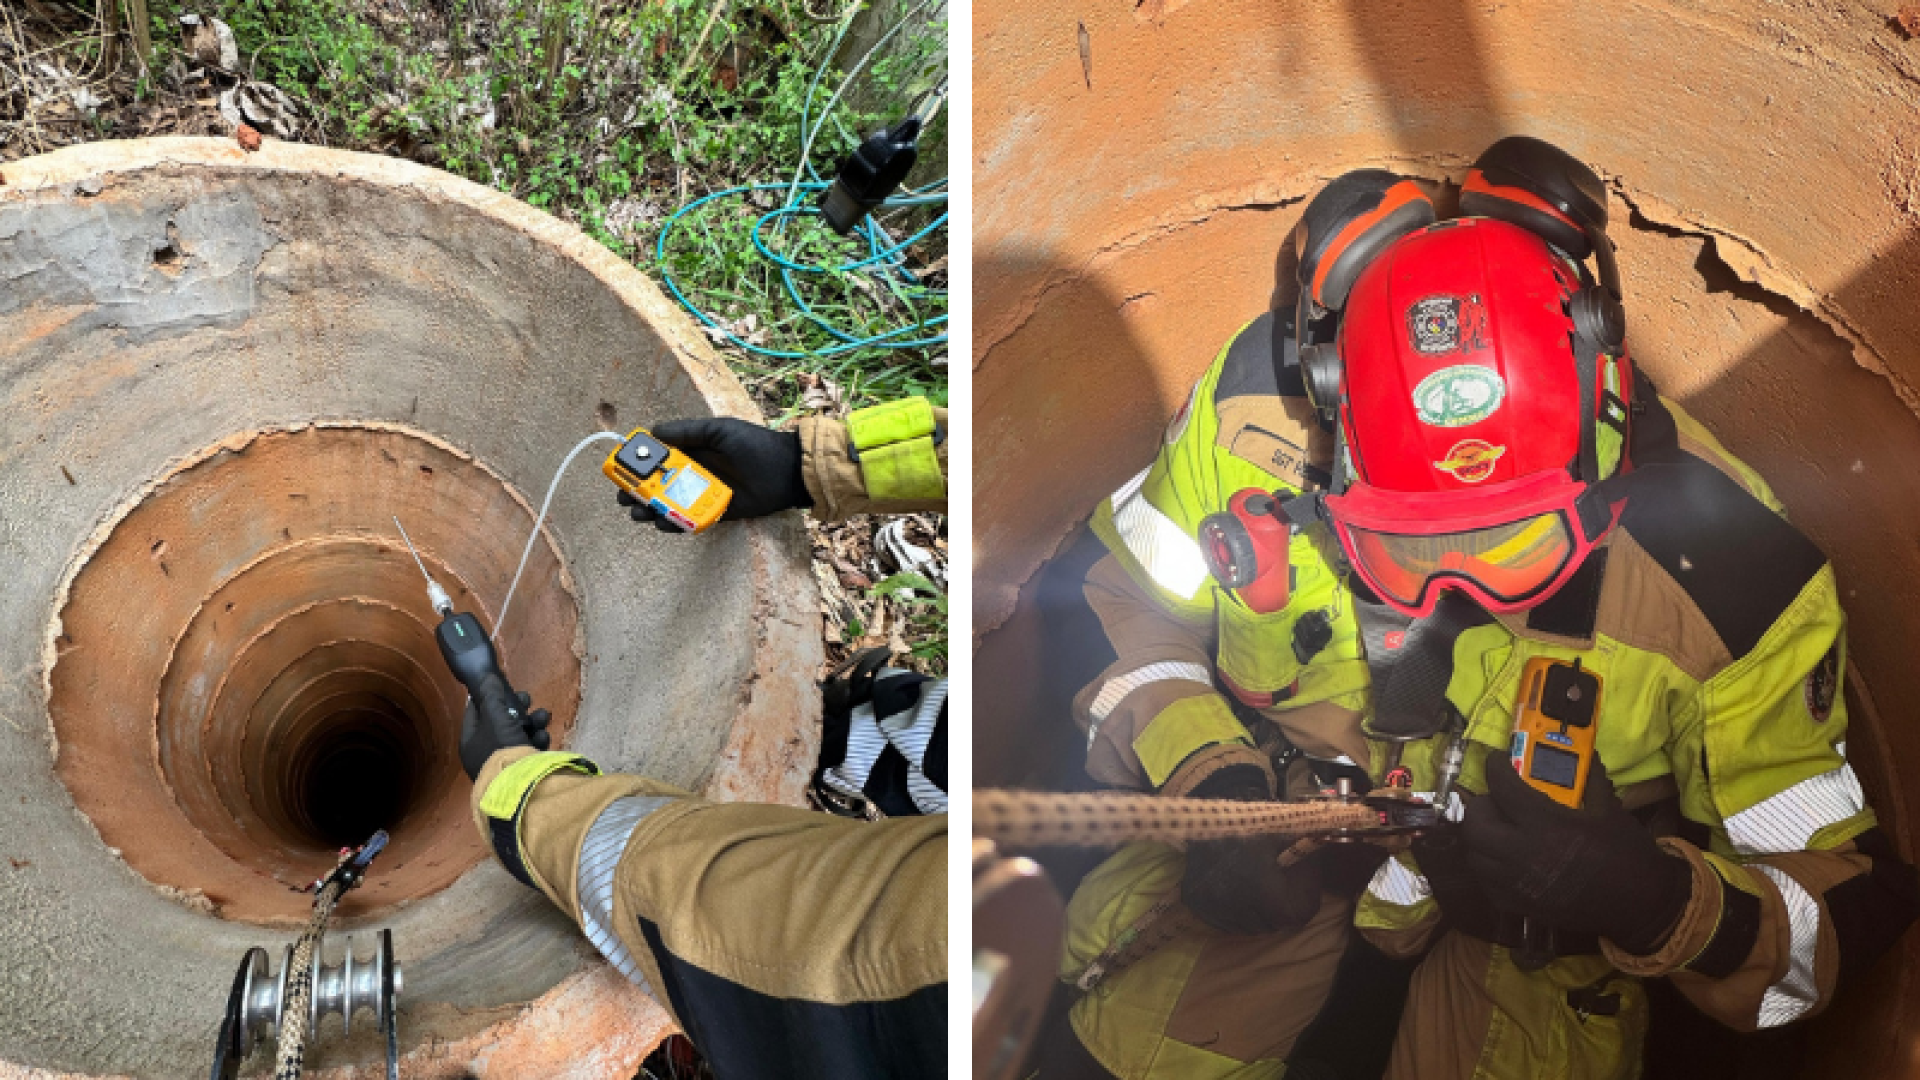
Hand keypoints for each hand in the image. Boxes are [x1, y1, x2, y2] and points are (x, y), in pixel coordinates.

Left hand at [459, 687, 551, 779]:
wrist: (521, 786)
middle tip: (528, 699)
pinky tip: (544, 738)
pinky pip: (529, 749)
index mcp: (470, 741)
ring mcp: (503, 763)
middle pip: (499, 722)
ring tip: (543, 716)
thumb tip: (486, 677)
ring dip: (532, 722)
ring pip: (517, 734)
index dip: (487, 696)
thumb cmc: (502, 747)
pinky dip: (537, 741)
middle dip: (517, 708)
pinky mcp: (521, 771)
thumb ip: (490, 694)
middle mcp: (484, 753)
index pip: (474, 712)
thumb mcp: (495, 716)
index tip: (502, 685)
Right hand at [618, 417, 810, 529]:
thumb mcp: (720, 431)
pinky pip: (689, 521)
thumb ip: (688, 431)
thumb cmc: (754, 445)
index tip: (621, 468)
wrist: (786, 471)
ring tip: (637, 513)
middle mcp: (695, 474)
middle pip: (658, 484)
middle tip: (623, 496)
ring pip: (669, 505)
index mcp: (694, 451)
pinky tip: (661, 523)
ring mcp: (704, 495)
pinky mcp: (715, 514)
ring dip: (650, 510)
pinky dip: (673, 524)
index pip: (659, 458)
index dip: (639, 464)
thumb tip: (654, 431)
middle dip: (638, 491)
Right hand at [1180, 767, 1323, 935]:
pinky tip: (1238, 893)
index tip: (1304, 889)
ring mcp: (1214, 908)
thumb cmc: (1250, 824)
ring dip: (1260, 915)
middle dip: (1283, 909)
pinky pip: (1226, 923)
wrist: (1204, 814)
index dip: (1305, 902)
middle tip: (1282, 888)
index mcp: (1262, 889)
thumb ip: (1309, 855)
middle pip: (1273, 924)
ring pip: (1249, 928)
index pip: (1296, 916)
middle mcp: (1235, 905)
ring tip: (1260, 891)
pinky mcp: (1198, 906)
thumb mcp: (1286, 834)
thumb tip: (1331, 866)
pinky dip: (1236, 914)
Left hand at [1463, 755, 1691, 953]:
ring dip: (1481, 836)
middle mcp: (1522, 853)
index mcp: (1545, 824)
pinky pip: (1485, 882)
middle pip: (1474, 824)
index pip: (1501, 787)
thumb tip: (1584, 754)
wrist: (1639, 904)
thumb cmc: (1626, 853)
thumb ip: (1590, 779)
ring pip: (1474, 855)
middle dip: (1481, 805)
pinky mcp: (1518, 905)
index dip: (1495, 767)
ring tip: (1500, 828)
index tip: (1498, 761)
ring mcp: (1516, 883)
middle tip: (1497, 800)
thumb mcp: (1610, 809)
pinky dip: (1487, 866)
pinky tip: (1505, 858)